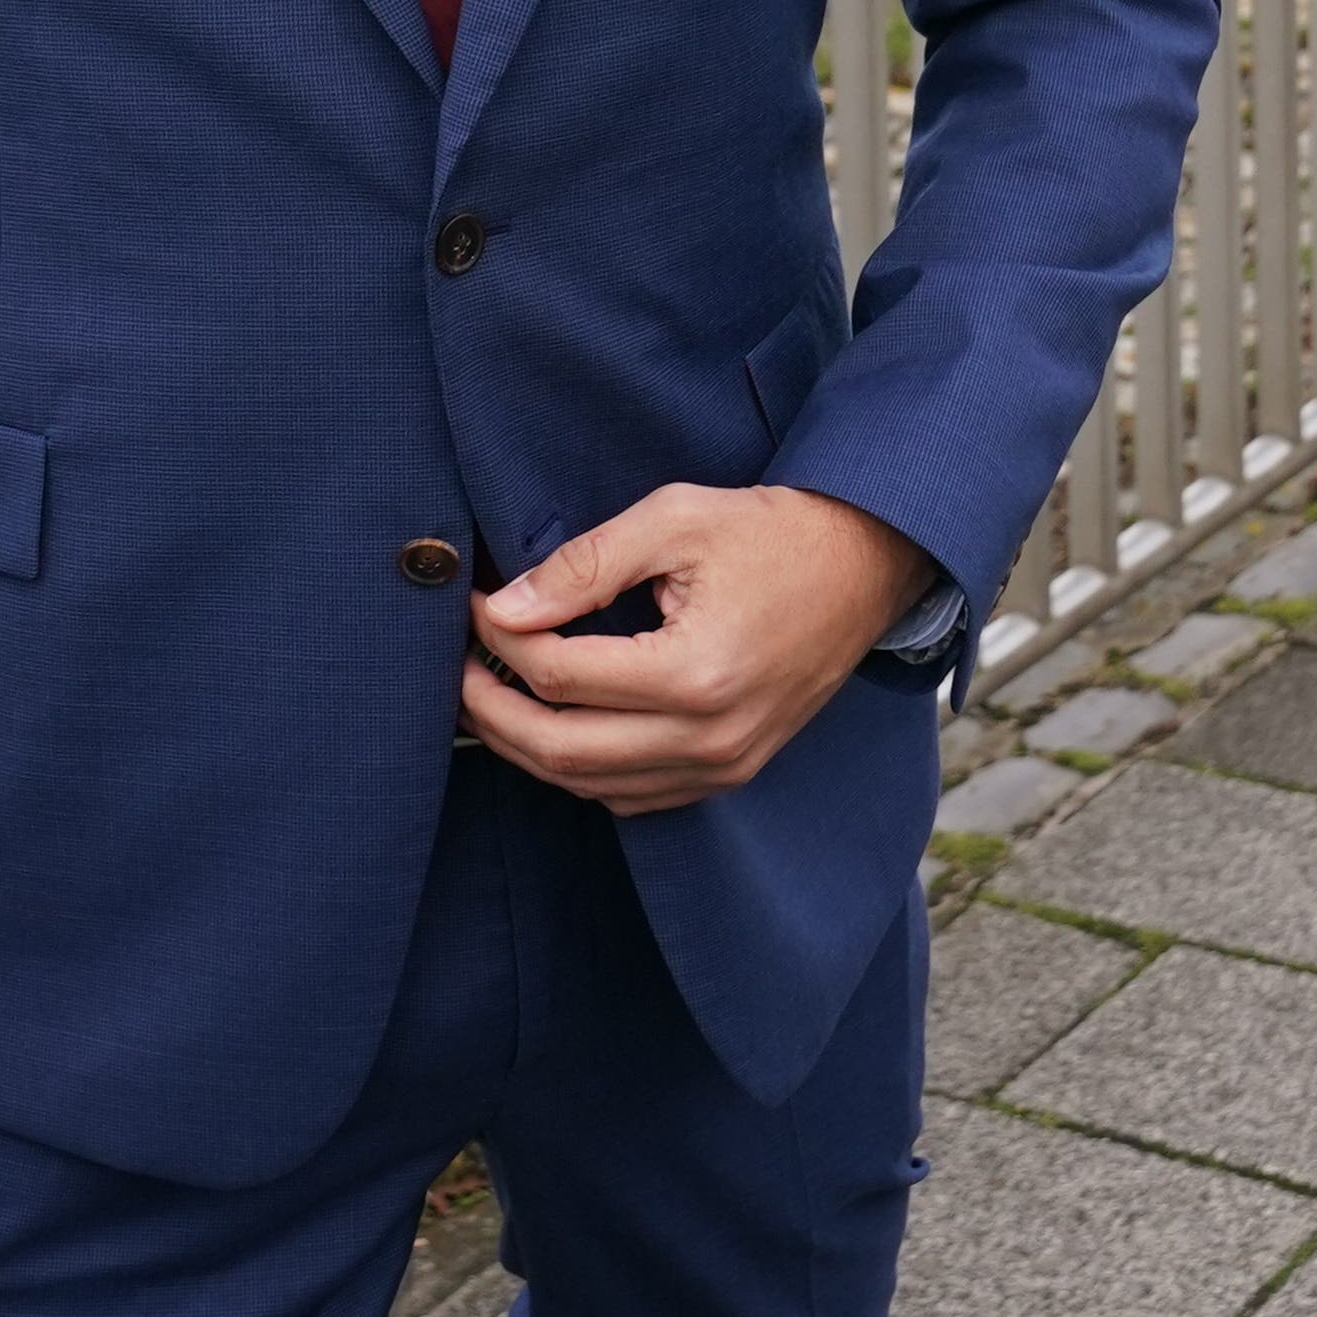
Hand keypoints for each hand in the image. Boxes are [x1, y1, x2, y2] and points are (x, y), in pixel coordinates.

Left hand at [461, 485, 929, 812]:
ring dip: (525, 747)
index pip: (560, 676)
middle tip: (454, 667)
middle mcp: (711, 736)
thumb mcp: (674, 520)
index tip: (477, 604)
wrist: (863, 567)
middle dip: (489, 711)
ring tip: (486, 695)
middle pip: (561, 750)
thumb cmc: (770, 533)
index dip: (500, 641)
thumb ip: (584, 566)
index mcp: (697, 672)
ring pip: (589, 784)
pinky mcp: (729, 772)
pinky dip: (578, 769)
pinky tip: (549, 726)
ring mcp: (723, 765)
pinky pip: (631, 796)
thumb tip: (506, 606)